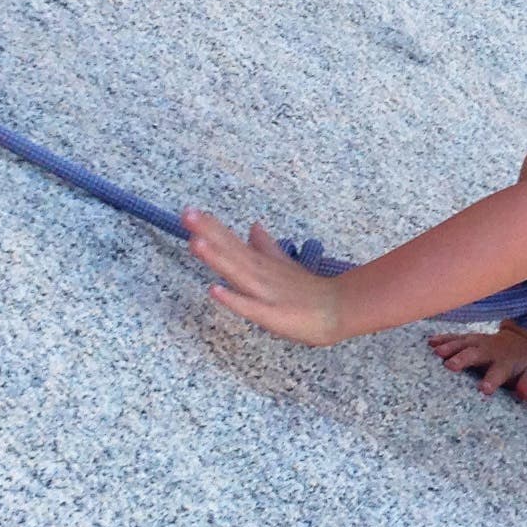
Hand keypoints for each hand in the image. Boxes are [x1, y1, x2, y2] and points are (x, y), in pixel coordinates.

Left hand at [184, 213, 353, 346]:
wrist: (339, 310)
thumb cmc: (308, 291)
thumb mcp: (284, 265)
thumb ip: (266, 247)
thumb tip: (254, 226)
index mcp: (261, 264)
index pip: (232, 242)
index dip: (211, 227)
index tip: (189, 211)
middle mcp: (260, 274)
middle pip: (231, 251)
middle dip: (209, 233)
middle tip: (187, 214)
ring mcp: (266, 293)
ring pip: (238, 273)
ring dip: (217, 258)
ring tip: (196, 243)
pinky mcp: (272, 315)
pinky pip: (250, 307)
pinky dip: (233, 299)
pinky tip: (214, 290)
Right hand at [430, 324, 526, 401]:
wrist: (523, 339)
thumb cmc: (526, 362)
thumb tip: (524, 393)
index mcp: (507, 362)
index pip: (500, 371)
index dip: (492, 379)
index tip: (483, 389)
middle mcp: (491, 351)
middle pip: (476, 354)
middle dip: (463, 359)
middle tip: (450, 366)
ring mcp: (479, 343)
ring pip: (464, 343)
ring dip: (450, 346)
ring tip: (436, 352)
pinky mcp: (470, 339)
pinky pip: (456, 338)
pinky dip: (443, 339)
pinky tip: (430, 342)